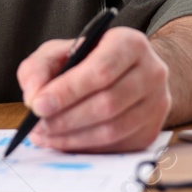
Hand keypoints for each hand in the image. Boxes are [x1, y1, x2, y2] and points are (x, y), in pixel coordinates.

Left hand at [16, 27, 171, 152]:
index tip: (38, 105)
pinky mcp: (152, 130)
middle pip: (108, 103)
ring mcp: (157, 103)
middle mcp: (152, 72)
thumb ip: (39, 68)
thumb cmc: (89, 60)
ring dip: (73, 138)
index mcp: (130, 44)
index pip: (101, 71)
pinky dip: (86, 148)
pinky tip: (64, 142)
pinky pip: (117, 146)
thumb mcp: (60, 52)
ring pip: (113, 129)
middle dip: (66, 119)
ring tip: (45, 136)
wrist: (126, 73)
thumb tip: (33, 96)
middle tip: (37, 126)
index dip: (68, 91)